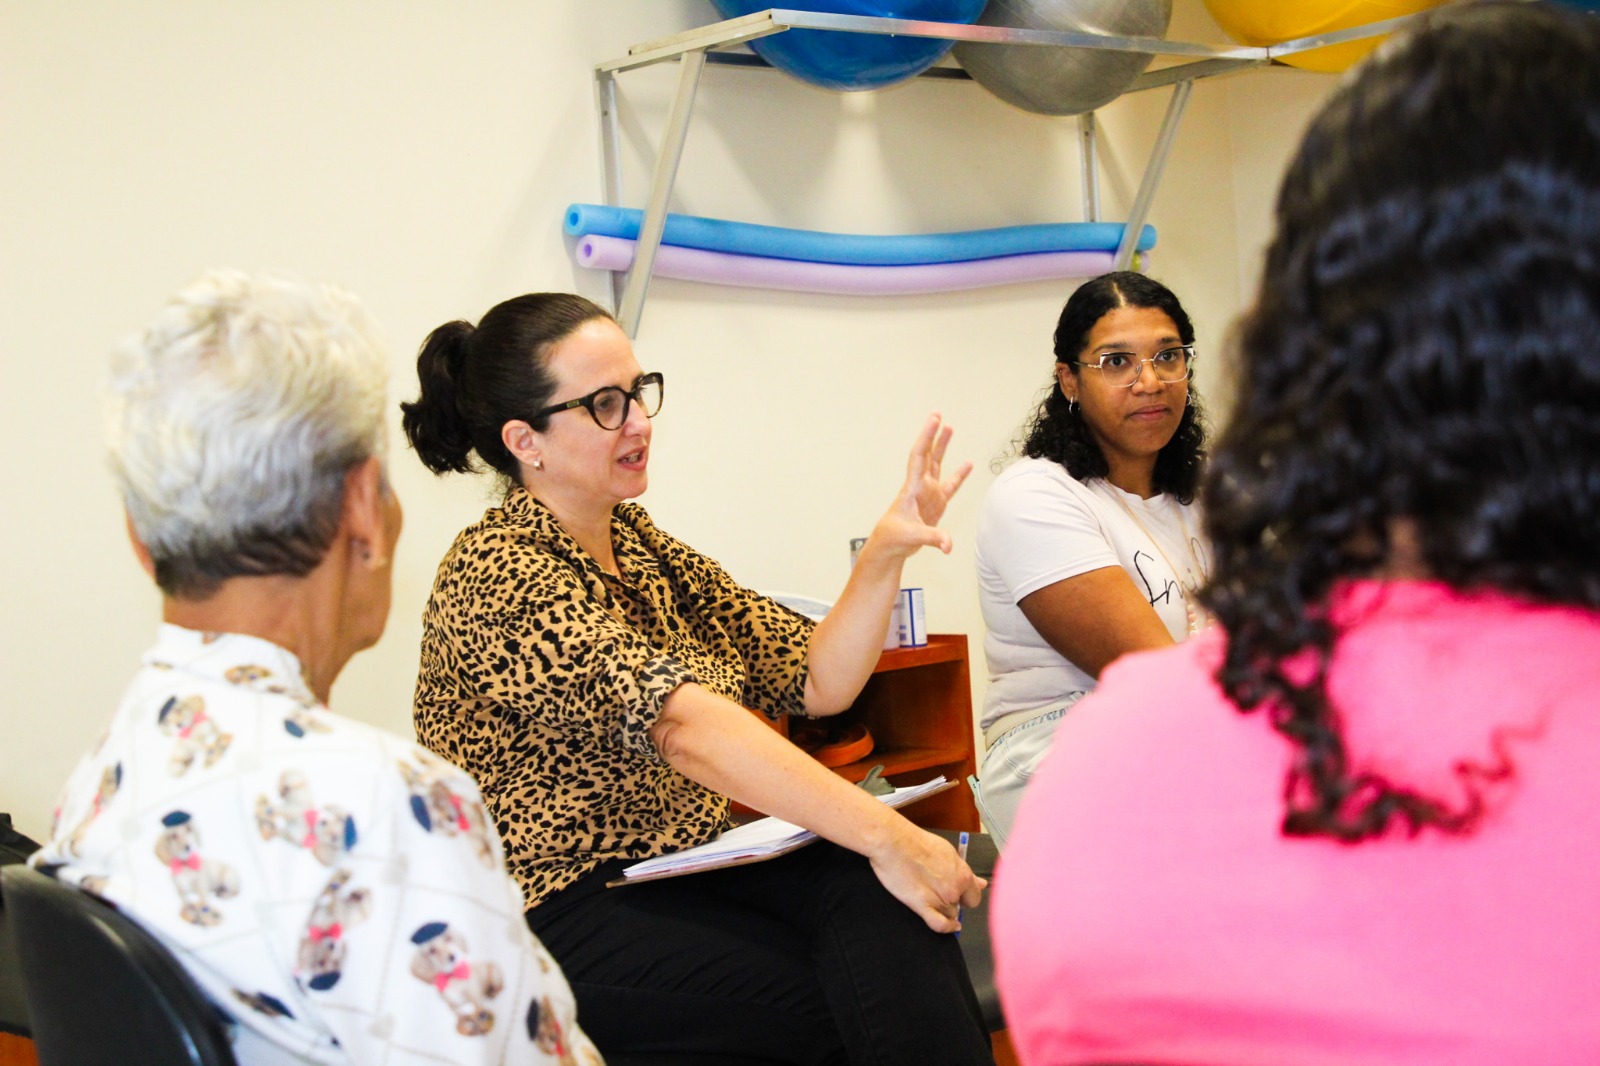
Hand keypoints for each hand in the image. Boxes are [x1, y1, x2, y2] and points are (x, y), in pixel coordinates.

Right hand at [867, 823, 986, 933]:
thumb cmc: (917, 842)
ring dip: (944, 908)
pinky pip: (939, 925)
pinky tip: (949, 926)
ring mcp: (938, 899)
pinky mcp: (922, 906)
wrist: (893, 842)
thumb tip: (980, 883)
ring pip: (950, 914)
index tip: (960, 893)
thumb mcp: (947, 851)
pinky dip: (946, 928)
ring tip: (930, 894)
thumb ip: (964, 870)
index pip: (974, 895)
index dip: (966, 894)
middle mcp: (953, 888)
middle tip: (940, 890)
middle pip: (961, 906)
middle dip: (955, 901)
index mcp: (962, 873)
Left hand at [870, 413, 972, 559]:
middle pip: (928, 454)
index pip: (920, 457)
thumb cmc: (895, 538)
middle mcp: (921, 487)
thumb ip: (933, 538)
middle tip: (937, 414)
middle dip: (932, 435)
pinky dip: (960, 474)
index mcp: (912, 488)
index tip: (935, 421)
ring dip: (943, 447)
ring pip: (937, 464)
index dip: (927, 437)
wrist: (890, 546)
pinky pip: (951, 485)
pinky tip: (968, 464)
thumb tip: (948, 544)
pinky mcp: (936, 504)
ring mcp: (929, 494)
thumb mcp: (913, 537)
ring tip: (950, 428)